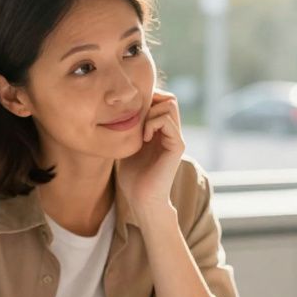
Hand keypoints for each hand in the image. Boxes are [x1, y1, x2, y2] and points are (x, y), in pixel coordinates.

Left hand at [117, 90, 183, 217]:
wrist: (142, 198)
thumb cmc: (132, 177)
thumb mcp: (127, 146)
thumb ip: (130, 128)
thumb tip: (118, 110)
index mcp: (162, 131)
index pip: (162, 99)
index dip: (148, 99)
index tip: (131, 115)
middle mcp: (172, 132)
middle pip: (169, 98)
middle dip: (151, 101)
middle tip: (137, 119)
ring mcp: (176, 138)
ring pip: (170, 104)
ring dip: (151, 112)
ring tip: (141, 131)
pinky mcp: (177, 146)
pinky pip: (168, 121)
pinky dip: (153, 123)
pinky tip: (145, 138)